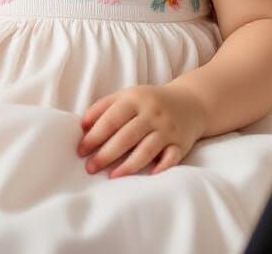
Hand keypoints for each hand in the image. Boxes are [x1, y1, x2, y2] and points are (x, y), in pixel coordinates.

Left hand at [77, 83, 207, 178]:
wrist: (190, 102)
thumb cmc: (149, 101)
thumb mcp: (127, 96)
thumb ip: (103, 107)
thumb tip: (82, 125)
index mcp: (135, 99)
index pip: (112, 119)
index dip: (95, 135)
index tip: (81, 150)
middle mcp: (152, 113)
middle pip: (126, 136)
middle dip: (106, 154)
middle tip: (90, 168)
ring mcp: (167, 129)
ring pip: (147, 149)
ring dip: (129, 165)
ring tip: (112, 176)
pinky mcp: (181, 143)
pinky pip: (171, 157)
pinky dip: (162, 166)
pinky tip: (150, 175)